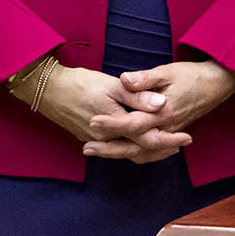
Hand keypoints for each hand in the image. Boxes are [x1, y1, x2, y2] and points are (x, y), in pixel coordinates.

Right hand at [35, 66, 185, 163]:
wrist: (47, 89)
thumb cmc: (80, 83)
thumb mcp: (112, 85)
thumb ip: (137, 95)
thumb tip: (161, 103)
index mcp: (113, 125)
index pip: (147, 139)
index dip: (169, 139)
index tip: (187, 138)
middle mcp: (104, 139)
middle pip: (139, 151)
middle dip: (162, 149)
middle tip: (182, 144)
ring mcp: (96, 140)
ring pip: (127, 151)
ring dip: (148, 150)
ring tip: (168, 146)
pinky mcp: (90, 137)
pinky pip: (116, 148)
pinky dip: (132, 146)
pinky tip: (141, 140)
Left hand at [92, 59, 234, 159]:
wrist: (217, 84)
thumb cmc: (192, 76)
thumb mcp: (168, 71)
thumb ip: (145, 78)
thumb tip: (124, 80)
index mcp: (164, 112)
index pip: (134, 123)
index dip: (113, 123)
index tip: (93, 120)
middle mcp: (166, 127)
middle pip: (135, 146)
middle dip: (110, 149)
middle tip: (87, 148)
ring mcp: (169, 133)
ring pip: (143, 153)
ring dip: (119, 154)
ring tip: (97, 152)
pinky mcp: (171, 133)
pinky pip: (152, 151)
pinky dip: (136, 155)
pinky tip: (122, 152)